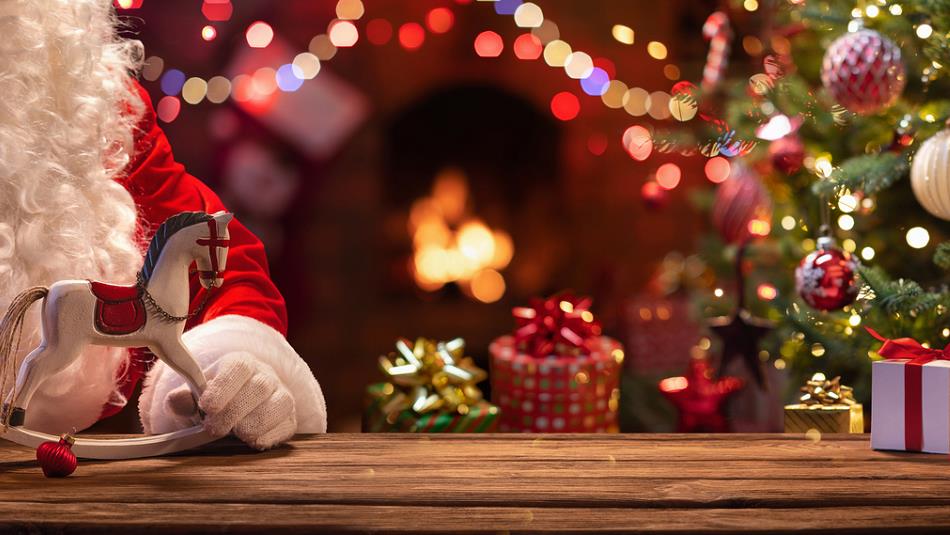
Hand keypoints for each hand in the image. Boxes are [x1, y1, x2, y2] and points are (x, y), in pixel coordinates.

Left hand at [164, 352, 296, 449]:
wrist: (238, 410)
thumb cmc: (215, 402)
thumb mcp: (195, 398)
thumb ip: (183, 399)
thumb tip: (176, 401)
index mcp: (241, 363)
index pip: (239, 366)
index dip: (224, 385)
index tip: (207, 406)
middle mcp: (266, 376)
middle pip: (259, 387)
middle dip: (234, 412)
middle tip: (213, 429)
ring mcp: (282, 396)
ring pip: (279, 404)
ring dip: (253, 424)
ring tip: (235, 434)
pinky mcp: (290, 419)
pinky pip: (287, 426)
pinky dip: (269, 436)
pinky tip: (251, 441)